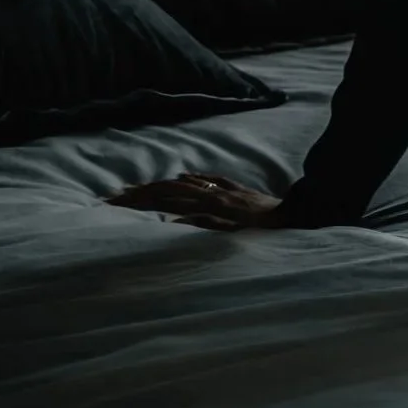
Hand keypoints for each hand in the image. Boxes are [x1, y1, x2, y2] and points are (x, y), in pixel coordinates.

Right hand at [104, 172, 289, 230]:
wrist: (291, 214)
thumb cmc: (261, 230)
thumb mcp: (230, 232)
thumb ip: (201, 224)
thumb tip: (171, 219)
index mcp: (208, 203)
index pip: (166, 199)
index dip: (141, 200)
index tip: (118, 202)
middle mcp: (213, 192)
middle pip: (170, 188)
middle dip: (142, 192)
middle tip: (116, 195)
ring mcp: (224, 188)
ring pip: (186, 183)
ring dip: (162, 184)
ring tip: (140, 186)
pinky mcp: (235, 188)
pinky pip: (210, 179)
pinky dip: (193, 178)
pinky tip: (183, 175)